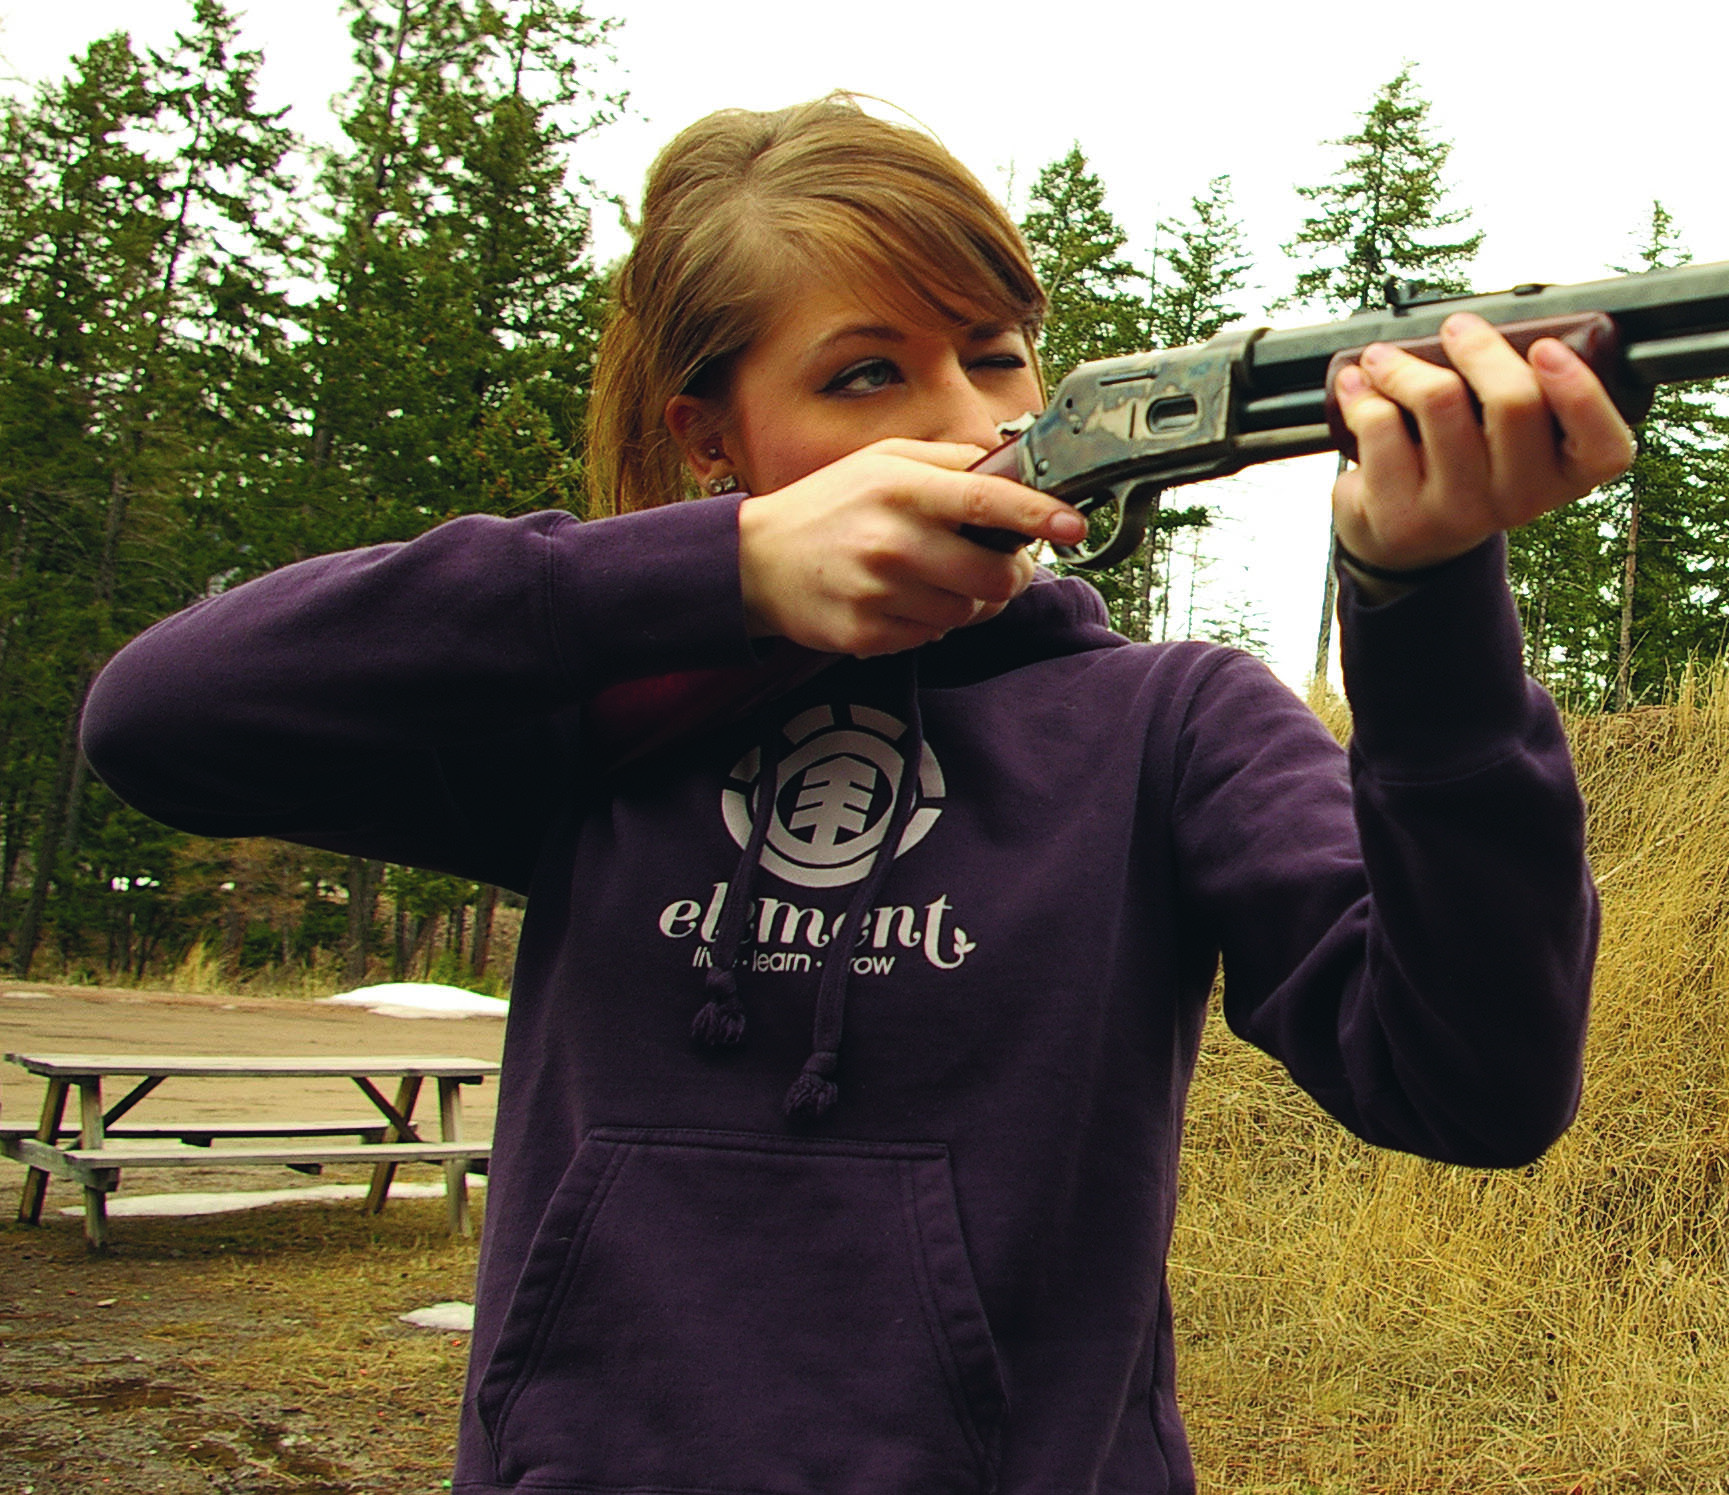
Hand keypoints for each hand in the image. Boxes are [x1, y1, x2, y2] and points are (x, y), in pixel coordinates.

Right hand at [737, 438, 1086, 655]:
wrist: (754, 561)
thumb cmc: (827, 505)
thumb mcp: (882, 461)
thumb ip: (947, 461)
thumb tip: (1012, 465)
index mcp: (902, 488)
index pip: (988, 499)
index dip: (1039, 514)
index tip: (1073, 525)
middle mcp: (892, 541)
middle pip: (993, 576)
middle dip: (1007, 574)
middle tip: (993, 562)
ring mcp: (879, 593)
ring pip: (965, 613)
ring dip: (963, 599)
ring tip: (930, 577)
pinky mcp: (866, 635)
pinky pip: (930, 637)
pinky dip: (927, 621)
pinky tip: (898, 598)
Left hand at [1331, 312, 1636, 573]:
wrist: (1400, 535)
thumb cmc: (1464, 462)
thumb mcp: (1509, 436)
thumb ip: (1522, 389)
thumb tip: (1486, 321)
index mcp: (1565, 476)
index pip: (1603, 444)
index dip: (1579, 390)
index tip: (1545, 346)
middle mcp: (1520, 501)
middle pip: (1515, 401)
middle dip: (1478, 346)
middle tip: (1456, 328)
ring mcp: (1460, 512)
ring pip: (1440, 400)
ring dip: (1403, 364)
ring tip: (1384, 358)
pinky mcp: (1401, 514)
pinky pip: (1382, 423)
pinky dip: (1362, 392)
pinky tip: (1357, 386)